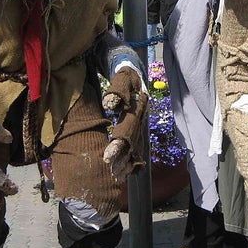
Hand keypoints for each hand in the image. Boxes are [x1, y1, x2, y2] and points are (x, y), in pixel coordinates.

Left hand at [102, 66, 148, 182]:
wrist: (133, 71)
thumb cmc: (125, 75)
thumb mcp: (122, 77)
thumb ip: (117, 91)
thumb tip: (109, 105)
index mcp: (137, 109)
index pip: (127, 131)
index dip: (118, 145)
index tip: (107, 157)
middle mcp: (140, 120)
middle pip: (131, 143)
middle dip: (122, 159)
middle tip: (111, 172)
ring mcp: (140, 126)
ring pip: (135, 148)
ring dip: (127, 163)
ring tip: (117, 176)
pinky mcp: (138, 130)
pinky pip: (138, 149)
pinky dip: (133, 162)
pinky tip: (128, 173)